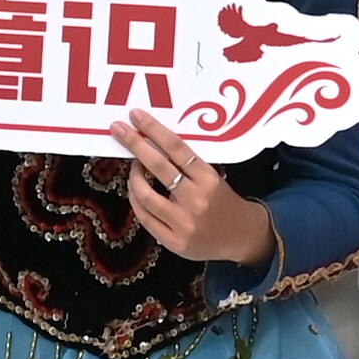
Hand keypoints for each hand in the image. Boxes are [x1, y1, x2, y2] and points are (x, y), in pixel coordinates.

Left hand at [112, 108, 276, 265]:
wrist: (240, 238)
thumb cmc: (223, 202)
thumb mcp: (213, 178)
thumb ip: (187, 165)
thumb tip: (152, 143)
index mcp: (209, 179)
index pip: (177, 149)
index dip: (154, 130)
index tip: (136, 116)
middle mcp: (196, 201)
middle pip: (158, 167)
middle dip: (135, 144)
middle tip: (118, 129)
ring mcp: (183, 223)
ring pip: (145, 195)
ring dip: (133, 177)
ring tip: (133, 168)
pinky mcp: (174, 242)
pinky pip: (145, 218)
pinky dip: (136, 200)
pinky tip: (135, 191)